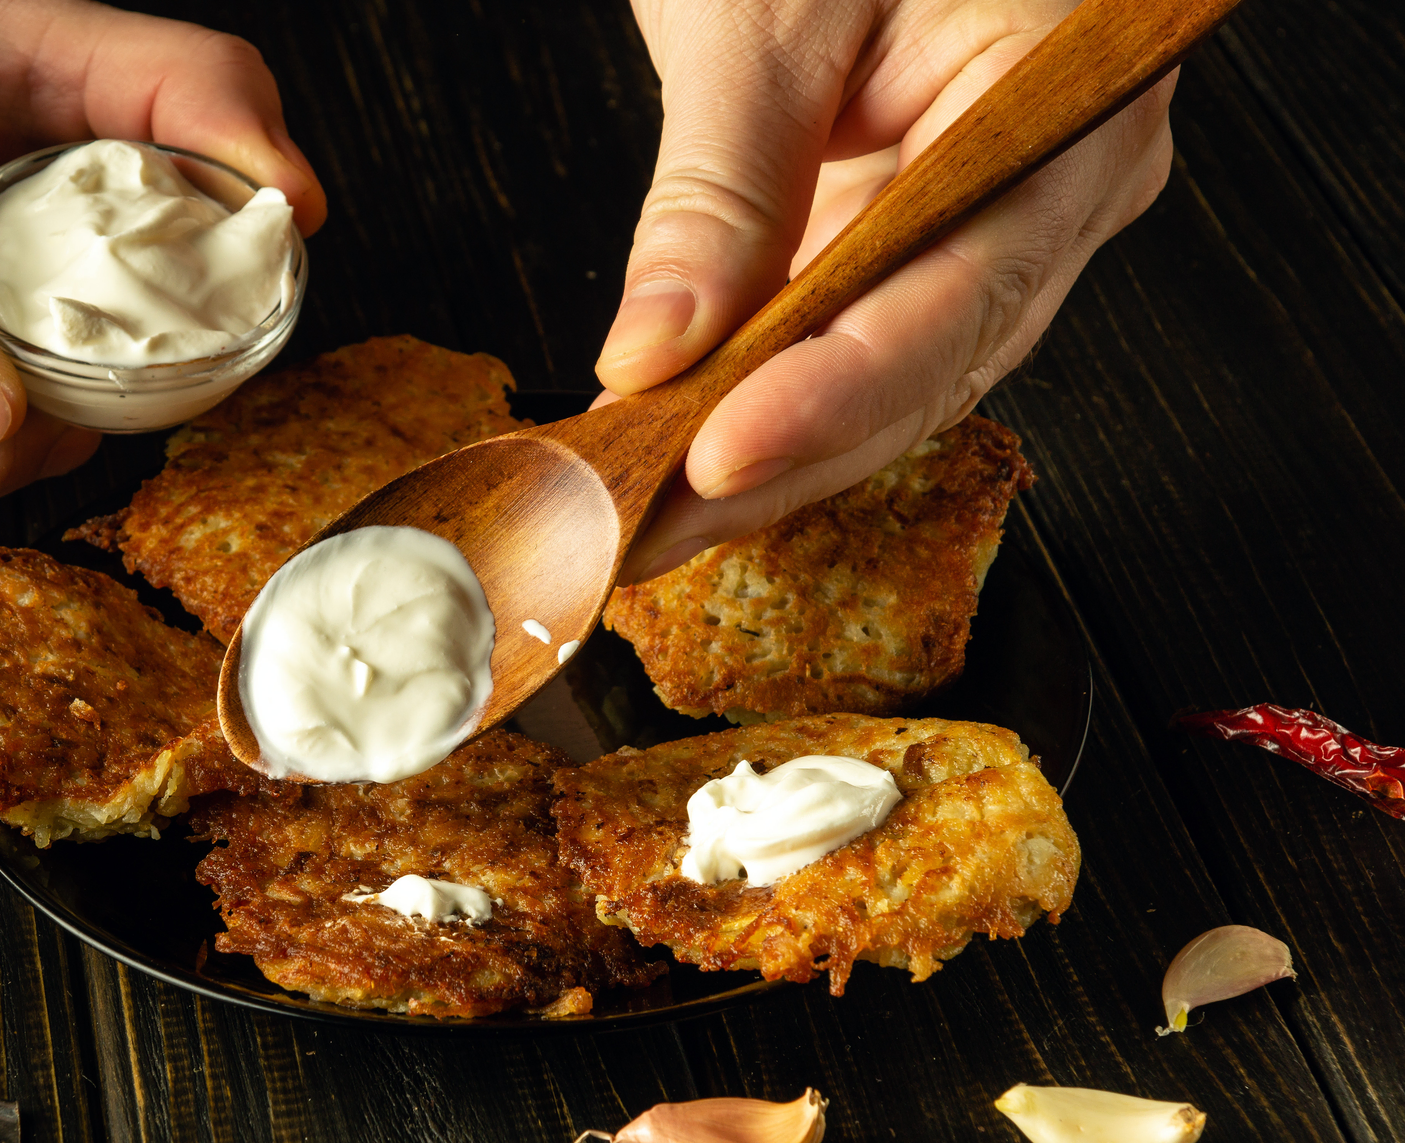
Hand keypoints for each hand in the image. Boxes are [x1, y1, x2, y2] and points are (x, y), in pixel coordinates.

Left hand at [600, 0, 1173, 579]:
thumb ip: (721, 188)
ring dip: (755, 460)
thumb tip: (656, 351)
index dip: (829, 401)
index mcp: (1063, 109)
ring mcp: (995, 221)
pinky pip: (854, 345)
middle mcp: (1053, 188)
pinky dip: (760, 402)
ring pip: (884, 383)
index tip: (711, 461)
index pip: (950, 300)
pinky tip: (672, 453)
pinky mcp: (921, 234)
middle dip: (770, 469)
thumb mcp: (768, 12)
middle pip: (917, 374)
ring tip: (631, 518)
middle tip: (632, 537)